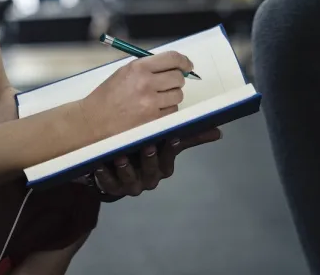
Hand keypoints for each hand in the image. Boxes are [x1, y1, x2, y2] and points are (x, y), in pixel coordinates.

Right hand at [79, 51, 194, 140]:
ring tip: (156, 98)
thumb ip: (150, 66)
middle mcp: (146, 83)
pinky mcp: (152, 120)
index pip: (172, 58)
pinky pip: (172, 111)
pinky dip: (167, 110)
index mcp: (139, 67)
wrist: (93, 120)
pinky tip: (153, 110)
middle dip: (177, 80)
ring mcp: (150, 103)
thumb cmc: (108, 95)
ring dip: (171, 96)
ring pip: (178, 95)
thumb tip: (175, 65)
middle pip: (178, 77)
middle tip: (169, 83)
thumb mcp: (126, 71)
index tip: (188, 65)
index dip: (184, 61)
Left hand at [91, 129, 222, 200]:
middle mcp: (149, 179)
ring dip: (126, 169)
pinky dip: (105, 176)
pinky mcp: (112, 189)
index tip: (172, 137)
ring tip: (121, 156)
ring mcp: (130, 185)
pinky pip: (108, 185)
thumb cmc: (148, 149)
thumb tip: (218, 131)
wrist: (119, 164)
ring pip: (129, 180)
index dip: (171, 150)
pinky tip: (100, 165)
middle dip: (150, 160)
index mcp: (163, 167)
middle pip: (151, 171)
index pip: (170, 159)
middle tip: (148, 145)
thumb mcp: (168, 142)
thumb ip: (189, 136)